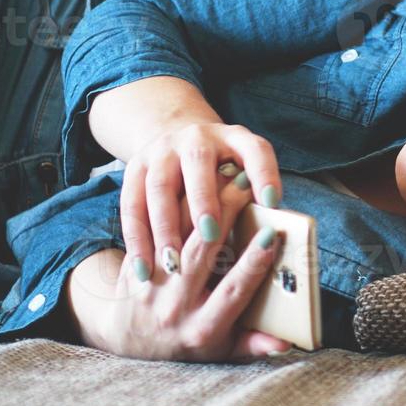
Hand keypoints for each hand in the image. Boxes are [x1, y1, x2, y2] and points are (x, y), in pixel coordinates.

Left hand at [65, 171, 290, 360]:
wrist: (125, 341)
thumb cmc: (187, 343)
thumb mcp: (221, 351)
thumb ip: (253, 345)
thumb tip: (285, 344)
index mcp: (203, 329)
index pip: (234, 290)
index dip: (254, 263)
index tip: (273, 235)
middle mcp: (174, 309)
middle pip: (202, 254)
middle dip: (226, 216)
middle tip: (247, 185)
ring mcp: (149, 289)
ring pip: (176, 237)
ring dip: (200, 203)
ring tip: (222, 176)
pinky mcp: (134, 269)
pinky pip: (155, 231)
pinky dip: (175, 206)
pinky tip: (193, 183)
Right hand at [120, 121, 282, 281]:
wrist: (177, 139)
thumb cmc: (223, 171)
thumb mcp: (244, 171)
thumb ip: (255, 195)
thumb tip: (273, 237)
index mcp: (236, 138)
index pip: (255, 149)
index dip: (265, 173)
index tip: (272, 202)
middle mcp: (197, 138)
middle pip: (198, 162)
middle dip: (203, 200)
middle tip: (210, 235)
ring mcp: (162, 150)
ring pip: (160, 186)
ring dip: (165, 226)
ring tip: (174, 263)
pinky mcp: (135, 168)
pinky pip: (131, 205)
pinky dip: (136, 238)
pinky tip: (144, 267)